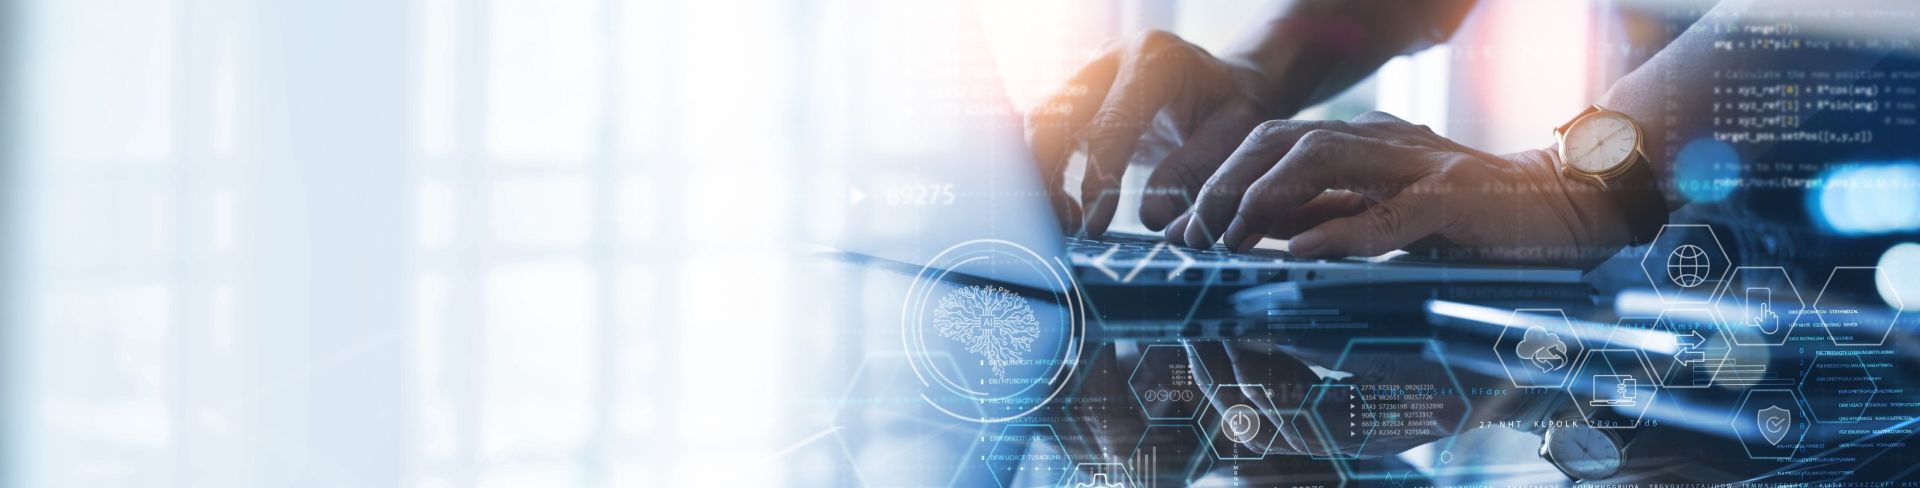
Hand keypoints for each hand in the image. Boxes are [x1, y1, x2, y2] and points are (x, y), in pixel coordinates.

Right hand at [1025, 29, 1281, 236]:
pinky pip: (1045, 131)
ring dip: (1041, 175)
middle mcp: (1110, 58)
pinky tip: (1069, 206)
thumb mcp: (1233, 135)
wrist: (1225, 84)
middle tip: (1073, 226)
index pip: (1108, 123)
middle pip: (1053, 115)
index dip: (1097, 178)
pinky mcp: (1075, 95)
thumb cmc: (1233, 109)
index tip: (1094, 225)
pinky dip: (1046, 171)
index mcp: (1154, 60)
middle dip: (1049, 176)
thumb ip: (1195, 171)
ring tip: (1071, 221)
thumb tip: (1151, 218)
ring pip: (1039, 123)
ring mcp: (1087, 73)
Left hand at [1163, 111, 1632, 268]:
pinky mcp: (1458, 199)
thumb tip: (1256, 236)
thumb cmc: (1474, 219)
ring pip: (1321, 158)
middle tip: (1189, 236)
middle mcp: (1384, 140)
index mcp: (1364, 141)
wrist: (1572, 206)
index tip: (1177, 225)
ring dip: (1263, 200)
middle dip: (1223, 184)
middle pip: (1280, 138)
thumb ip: (1328, 217)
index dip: (1215, 178)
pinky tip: (1300, 254)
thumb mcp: (1386, 213)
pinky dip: (1340, 232)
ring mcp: (1422, 164)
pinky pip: (1390, 212)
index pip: (1269, 143)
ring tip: (1227, 241)